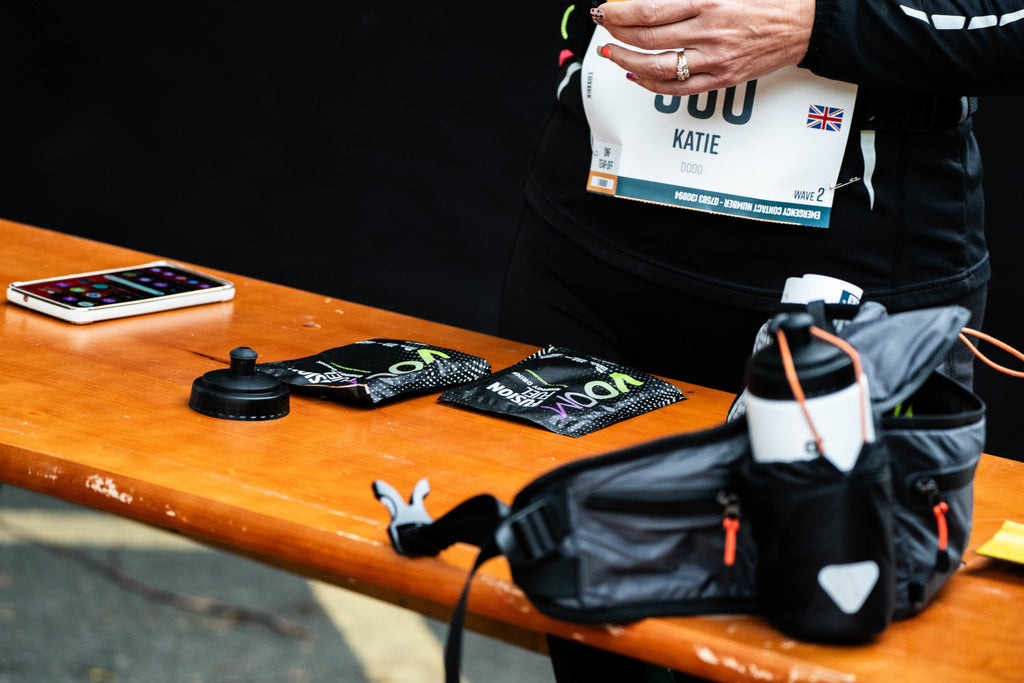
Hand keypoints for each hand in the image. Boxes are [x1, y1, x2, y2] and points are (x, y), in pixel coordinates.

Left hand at [593, 0, 814, 94]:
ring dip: (627, 60)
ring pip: (657, 66)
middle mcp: (709, 31)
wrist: (802, 25)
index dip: (620, 12)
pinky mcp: (720, 79)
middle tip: (603, 28)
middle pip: (647, 37)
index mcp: (709, 1)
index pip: (650, 10)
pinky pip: (677, 88)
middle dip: (617, 33)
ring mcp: (714, 59)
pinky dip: (650, 84)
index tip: (606, 10)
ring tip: (612, 53)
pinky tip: (636, 75)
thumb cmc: (767, 1)